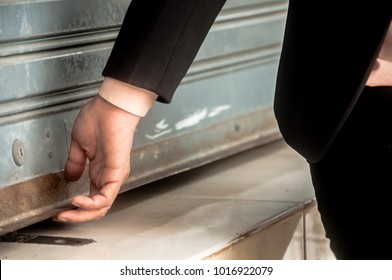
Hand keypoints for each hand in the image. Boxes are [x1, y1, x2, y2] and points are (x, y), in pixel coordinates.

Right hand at [54, 95, 139, 221]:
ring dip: (83, 214)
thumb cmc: (100, 117)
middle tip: (61, 217)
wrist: (112, 106)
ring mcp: (114, 174)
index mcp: (100, 169)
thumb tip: (70, 176)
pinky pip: (106, 196)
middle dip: (78, 216)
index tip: (60, 210)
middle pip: (97, 206)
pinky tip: (77, 201)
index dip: (76, 207)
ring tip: (67, 213)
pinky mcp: (117, 171)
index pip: (92, 197)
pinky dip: (91, 203)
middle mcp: (109, 174)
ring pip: (102, 206)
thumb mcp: (81, 144)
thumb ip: (76, 162)